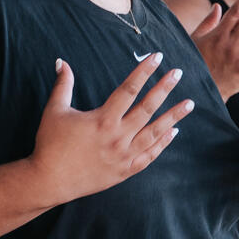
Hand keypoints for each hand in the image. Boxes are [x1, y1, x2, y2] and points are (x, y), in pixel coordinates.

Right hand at [27, 54, 194, 201]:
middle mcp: (117, 137)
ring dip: (173, 117)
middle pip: (147, 109)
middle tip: (178, 73)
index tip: (157, 57)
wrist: (49, 181)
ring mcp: (123, 156)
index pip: (128, 90)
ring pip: (155, 133)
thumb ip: (62, 85)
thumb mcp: (54, 111)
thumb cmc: (50, 145)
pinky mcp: (124, 171)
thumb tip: (62, 62)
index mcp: (102, 120)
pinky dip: (163, 144)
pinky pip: (149, 156)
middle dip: (164, 89)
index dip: (144, 72)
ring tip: (189, 104)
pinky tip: (174, 132)